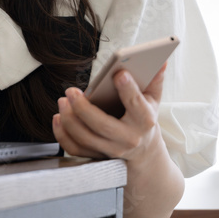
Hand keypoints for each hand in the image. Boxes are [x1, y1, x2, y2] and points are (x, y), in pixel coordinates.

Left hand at [52, 63, 166, 162]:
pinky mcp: (97, 156)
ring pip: (85, 138)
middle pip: (102, 125)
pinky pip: (75, 149)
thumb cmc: (145, 118)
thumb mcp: (153, 99)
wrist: (143, 151)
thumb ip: (155, 80)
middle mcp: (128, 138)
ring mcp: (111, 150)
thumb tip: (160, 61)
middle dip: (84, 108)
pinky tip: (58, 117)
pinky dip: (62, 134)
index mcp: (145, 121)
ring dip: (70, 120)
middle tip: (71, 91)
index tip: (119, 73)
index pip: (136, 105)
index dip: (128, 89)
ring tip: (63, 100)